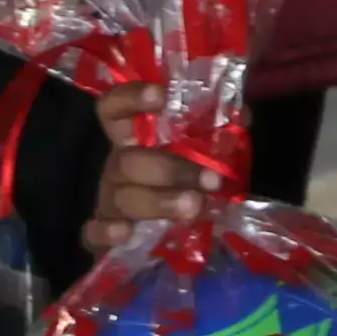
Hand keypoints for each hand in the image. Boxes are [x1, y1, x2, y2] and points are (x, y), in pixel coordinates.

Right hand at [83, 82, 218, 252]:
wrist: (153, 240)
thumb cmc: (177, 185)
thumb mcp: (198, 158)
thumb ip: (216, 137)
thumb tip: (242, 116)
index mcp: (133, 140)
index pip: (115, 109)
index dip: (132, 98)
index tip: (162, 95)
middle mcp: (117, 167)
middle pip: (127, 161)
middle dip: (170, 169)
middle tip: (211, 180)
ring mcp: (109, 201)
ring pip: (122, 197)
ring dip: (159, 201)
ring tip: (195, 206)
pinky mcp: (103, 236)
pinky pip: (94, 232)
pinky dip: (106, 232)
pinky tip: (125, 233)